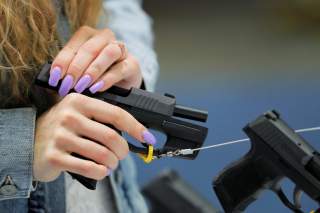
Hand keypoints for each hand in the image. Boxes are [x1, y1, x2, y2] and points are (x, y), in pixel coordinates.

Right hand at [33, 93, 155, 181]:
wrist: (29, 142)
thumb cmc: (63, 129)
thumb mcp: (80, 116)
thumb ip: (102, 120)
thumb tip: (137, 133)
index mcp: (79, 101)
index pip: (116, 114)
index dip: (136, 127)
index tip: (148, 138)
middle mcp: (69, 115)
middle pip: (112, 136)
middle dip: (123, 150)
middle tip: (122, 155)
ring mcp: (60, 136)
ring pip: (103, 154)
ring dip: (113, 163)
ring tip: (111, 164)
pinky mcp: (54, 156)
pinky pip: (89, 168)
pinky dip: (101, 172)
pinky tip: (101, 171)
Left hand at [48, 26, 142, 95]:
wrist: (120, 85)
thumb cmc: (95, 78)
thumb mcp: (79, 72)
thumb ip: (68, 72)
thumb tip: (53, 81)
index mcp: (88, 36)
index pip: (73, 45)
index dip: (62, 61)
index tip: (55, 78)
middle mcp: (105, 38)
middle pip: (90, 48)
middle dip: (76, 67)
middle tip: (68, 85)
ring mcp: (121, 49)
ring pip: (109, 52)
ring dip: (93, 70)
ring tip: (82, 86)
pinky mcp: (132, 64)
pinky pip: (120, 68)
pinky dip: (107, 78)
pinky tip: (97, 88)